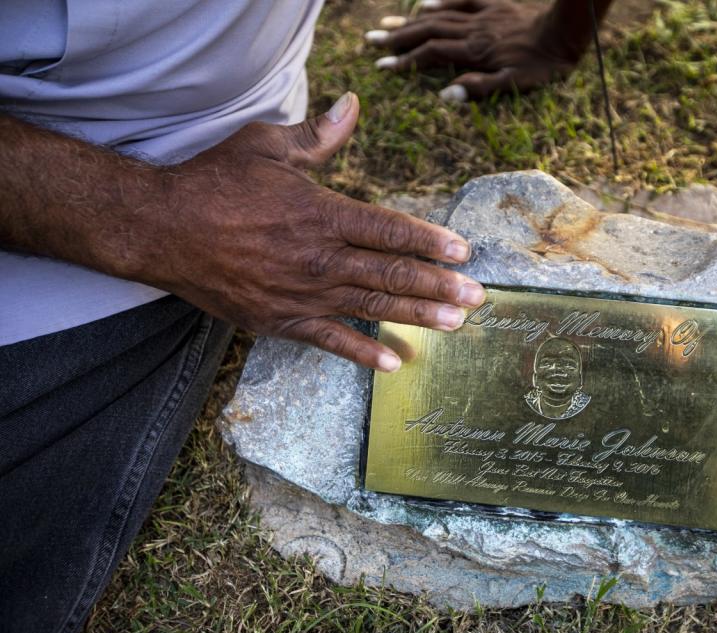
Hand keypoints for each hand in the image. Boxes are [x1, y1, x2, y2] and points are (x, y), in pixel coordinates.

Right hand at [142, 93, 484, 371]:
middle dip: (439, 286)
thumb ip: (318, 136)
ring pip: (371, 307)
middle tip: (477, 298)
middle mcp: (318, 258)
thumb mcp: (266, 146)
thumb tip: (353, 106)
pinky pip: (330, 341)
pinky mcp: (280, 320)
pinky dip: (362, 354)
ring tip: (455, 324)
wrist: (159, 230)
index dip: (430, 241)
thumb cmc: (214, 182)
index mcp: (320, 213)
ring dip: (417, 317)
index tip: (463, 251)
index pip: (389, 230)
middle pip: (391, 274)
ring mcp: (300, 294)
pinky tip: (394, 363)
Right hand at [365, 0, 585, 100]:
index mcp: (474, 51)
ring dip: (410, 20)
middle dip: (397, 37)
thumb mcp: (516, 85)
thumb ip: (480, 89)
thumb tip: (446, 96)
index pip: (430, 54)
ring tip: (385, 23)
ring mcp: (482, 15)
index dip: (405, 60)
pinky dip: (440, 0)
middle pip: (427, 30)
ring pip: (438, 15)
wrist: (566, 33)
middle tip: (370, 41)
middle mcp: (472, 30)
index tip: (381, 66)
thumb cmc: (543, 66)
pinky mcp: (495, 5)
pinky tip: (424, 4)